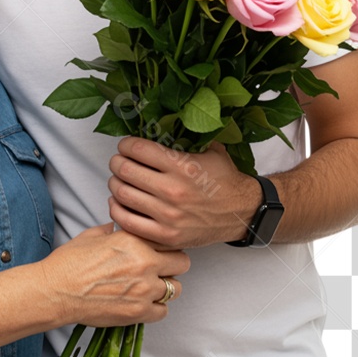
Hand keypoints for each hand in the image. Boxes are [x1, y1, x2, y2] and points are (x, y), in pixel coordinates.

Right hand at [40, 223, 189, 326]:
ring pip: (176, 289)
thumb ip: (110, 230)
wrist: (55, 292)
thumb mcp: (90, 236)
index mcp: (133, 240)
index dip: (165, 245)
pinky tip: (143, 303)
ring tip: (151, 287)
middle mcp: (144, 263)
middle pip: (182, 263)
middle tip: (161, 268)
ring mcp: (144, 290)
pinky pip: (164, 311)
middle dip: (173, 265)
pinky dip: (156, 308)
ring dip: (166, 288)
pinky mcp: (138, 313)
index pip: (169, 239)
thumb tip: (116, 225)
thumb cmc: (68, 263)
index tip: (160, 249)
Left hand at [107, 138, 260, 248]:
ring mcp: (168, 216)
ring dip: (115, 183)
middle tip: (118, 161)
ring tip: (119, 179)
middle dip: (117, 162)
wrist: (242, 213)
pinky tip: (118, 201)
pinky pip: (127, 221)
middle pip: (125, 170)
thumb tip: (160, 121)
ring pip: (122, 194)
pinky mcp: (166, 236)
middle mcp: (173, 190)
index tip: (125, 145)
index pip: (138, 149)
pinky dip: (116, 209)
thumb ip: (186, 136)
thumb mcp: (211, 150)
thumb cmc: (225, 181)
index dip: (126, 144)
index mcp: (182, 166)